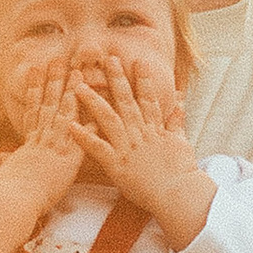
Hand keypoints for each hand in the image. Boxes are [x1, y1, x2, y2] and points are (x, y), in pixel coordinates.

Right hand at [0, 60, 85, 252]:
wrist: (14, 199)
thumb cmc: (8, 192)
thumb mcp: (6, 172)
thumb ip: (7, 160)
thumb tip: (2, 154)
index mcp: (29, 143)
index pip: (33, 110)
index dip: (35, 90)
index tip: (36, 72)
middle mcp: (42, 139)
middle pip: (48, 103)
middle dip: (53, 80)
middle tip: (58, 60)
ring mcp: (55, 146)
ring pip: (64, 112)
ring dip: (71, 90)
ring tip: (77, 71)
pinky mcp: (68, 158)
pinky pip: (83, 135)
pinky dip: (91, 120)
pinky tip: (101, 107)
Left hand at [72, 55, 209, 245]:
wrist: (178, 194)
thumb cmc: (181, 172)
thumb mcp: (181, 143)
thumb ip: (176, 122)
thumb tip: (179, 103)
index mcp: (154, 129)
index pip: (147, 99)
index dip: (143, 80)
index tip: (138, 61)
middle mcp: (139, 133)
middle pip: (126, 101)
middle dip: (117, 78)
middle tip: (108, 58)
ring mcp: (127, 147)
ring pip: (108, 118)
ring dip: (93, 101)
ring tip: (79, 85)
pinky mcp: (116, 164)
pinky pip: (97, 148)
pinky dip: (84, 137)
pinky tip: (70, 125)